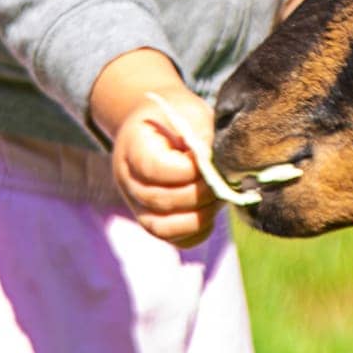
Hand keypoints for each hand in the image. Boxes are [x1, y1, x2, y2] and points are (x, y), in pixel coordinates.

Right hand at [89, 51, 220, 246]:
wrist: (162, 126)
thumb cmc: (178, 117)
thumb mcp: (190, 113)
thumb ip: (202, 135)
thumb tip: (218, 164)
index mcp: (132, 146)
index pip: (155, 169)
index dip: (189, 169)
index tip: (210, 158)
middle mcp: (128, 180)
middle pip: (160, 200)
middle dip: (199, 193)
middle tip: (223, 179)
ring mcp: (138, 205)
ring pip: (164, 227)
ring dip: (199, 216)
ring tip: (219, 197)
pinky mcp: (155, 221)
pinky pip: (174, 239)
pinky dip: (197, 232)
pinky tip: (210, 211)